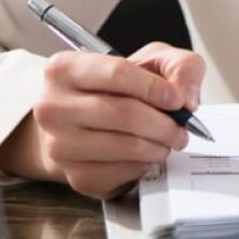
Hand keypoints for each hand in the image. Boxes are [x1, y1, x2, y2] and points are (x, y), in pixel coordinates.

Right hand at [0, 42, 205, 199]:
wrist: (82, 125)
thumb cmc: (115, 89)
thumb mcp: (150, 60)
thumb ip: (178, 65)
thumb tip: (185, 96)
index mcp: (64, 69)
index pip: (117, 74)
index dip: (155, 88)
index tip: (177, 99)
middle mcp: (53, 108)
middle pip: (124, 114)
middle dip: (164, 123)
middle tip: (181, 127)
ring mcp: (61, 146)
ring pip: (126, 146)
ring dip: (159, 145)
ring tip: (168, 139)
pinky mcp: (77, 177)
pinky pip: (124, 172)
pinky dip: (145, 163)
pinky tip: (146, 152)